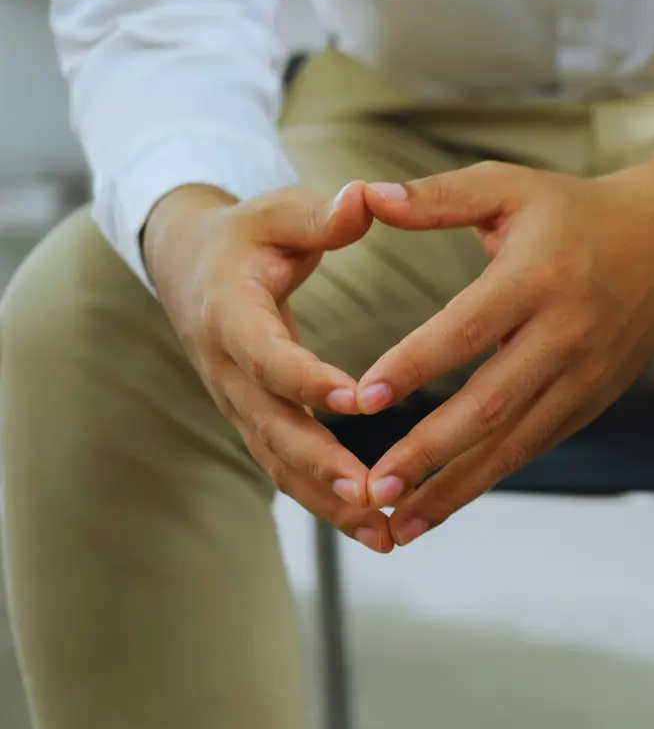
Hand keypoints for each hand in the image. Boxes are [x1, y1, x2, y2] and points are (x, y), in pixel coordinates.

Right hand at [143, 182, 393, 551]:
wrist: (193, 266)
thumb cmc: (249, 235)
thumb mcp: (278, 211)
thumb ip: (322, 213)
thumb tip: (368, 197)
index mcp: (231, 316)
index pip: (267, 355)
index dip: (305, 379)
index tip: (355, 401)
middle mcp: (229, 372)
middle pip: (272, 429)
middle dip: (321, 465)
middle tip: (372, 491)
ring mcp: (240, 406)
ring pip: (281, 466)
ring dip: (330, 503)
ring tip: (385, 532)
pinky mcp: (257, 425)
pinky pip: (290, 474)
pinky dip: (329, 505)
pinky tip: (379, 531)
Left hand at [354, 150, 653, 544]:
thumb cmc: (573, 211)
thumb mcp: (509, 187)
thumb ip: (438, 196)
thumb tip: (366, 196)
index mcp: (540, 275)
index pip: (468, 329)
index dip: (414, 365)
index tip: (361, 398)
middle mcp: (567, 332)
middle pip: (492, 402)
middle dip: (430, 450)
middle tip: (373, 485)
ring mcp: (585, 374)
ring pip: (514, 441)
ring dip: (454, 486)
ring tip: (395, 523)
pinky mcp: (592, 400)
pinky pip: (534, 446)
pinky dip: (486, 478)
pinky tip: (439, 503)